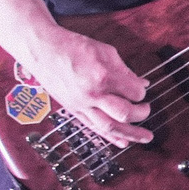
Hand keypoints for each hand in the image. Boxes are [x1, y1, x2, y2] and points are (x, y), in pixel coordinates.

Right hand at [24, 25, 150, 144]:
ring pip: (110, 127)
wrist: (42, 50)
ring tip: (145, 137)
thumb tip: (142, 83)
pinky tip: (123, 143)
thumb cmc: (72, 47)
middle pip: (125, 113)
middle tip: (146, 109)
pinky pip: (94, 128)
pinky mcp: (73, 110)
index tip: (141, 89)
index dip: (142, 92)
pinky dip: (110, 137)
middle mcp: (92, 94)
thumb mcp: (105, 51)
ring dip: (131, 134)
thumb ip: (125, 70)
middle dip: (141, 113)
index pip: (134, 92)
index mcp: (103, 76)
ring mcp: (81, 104)